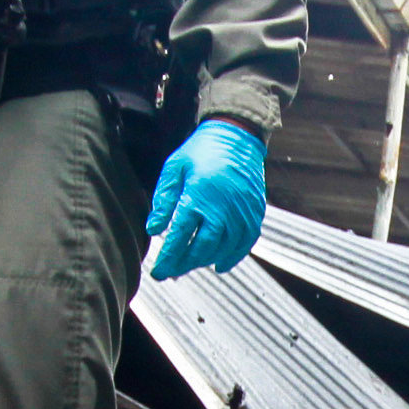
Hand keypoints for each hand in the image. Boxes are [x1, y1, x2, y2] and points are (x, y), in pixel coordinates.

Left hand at [144, 118, 266, 280]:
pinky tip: (218, 266)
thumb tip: (153, 229)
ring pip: (223, 248)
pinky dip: (233, 257)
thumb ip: (164, 199)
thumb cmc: (200, 151)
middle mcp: (223, 207)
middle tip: (170, 273)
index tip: (158, 272)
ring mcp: (242, 210)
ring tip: (188, 266)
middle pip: (202, 248)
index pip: (180, 236)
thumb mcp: (174, 168)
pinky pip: (246, 242)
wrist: (236, 135)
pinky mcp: (255, 211)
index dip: (168, 258)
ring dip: (204, 262)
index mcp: (199, 195)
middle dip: (184, 264)